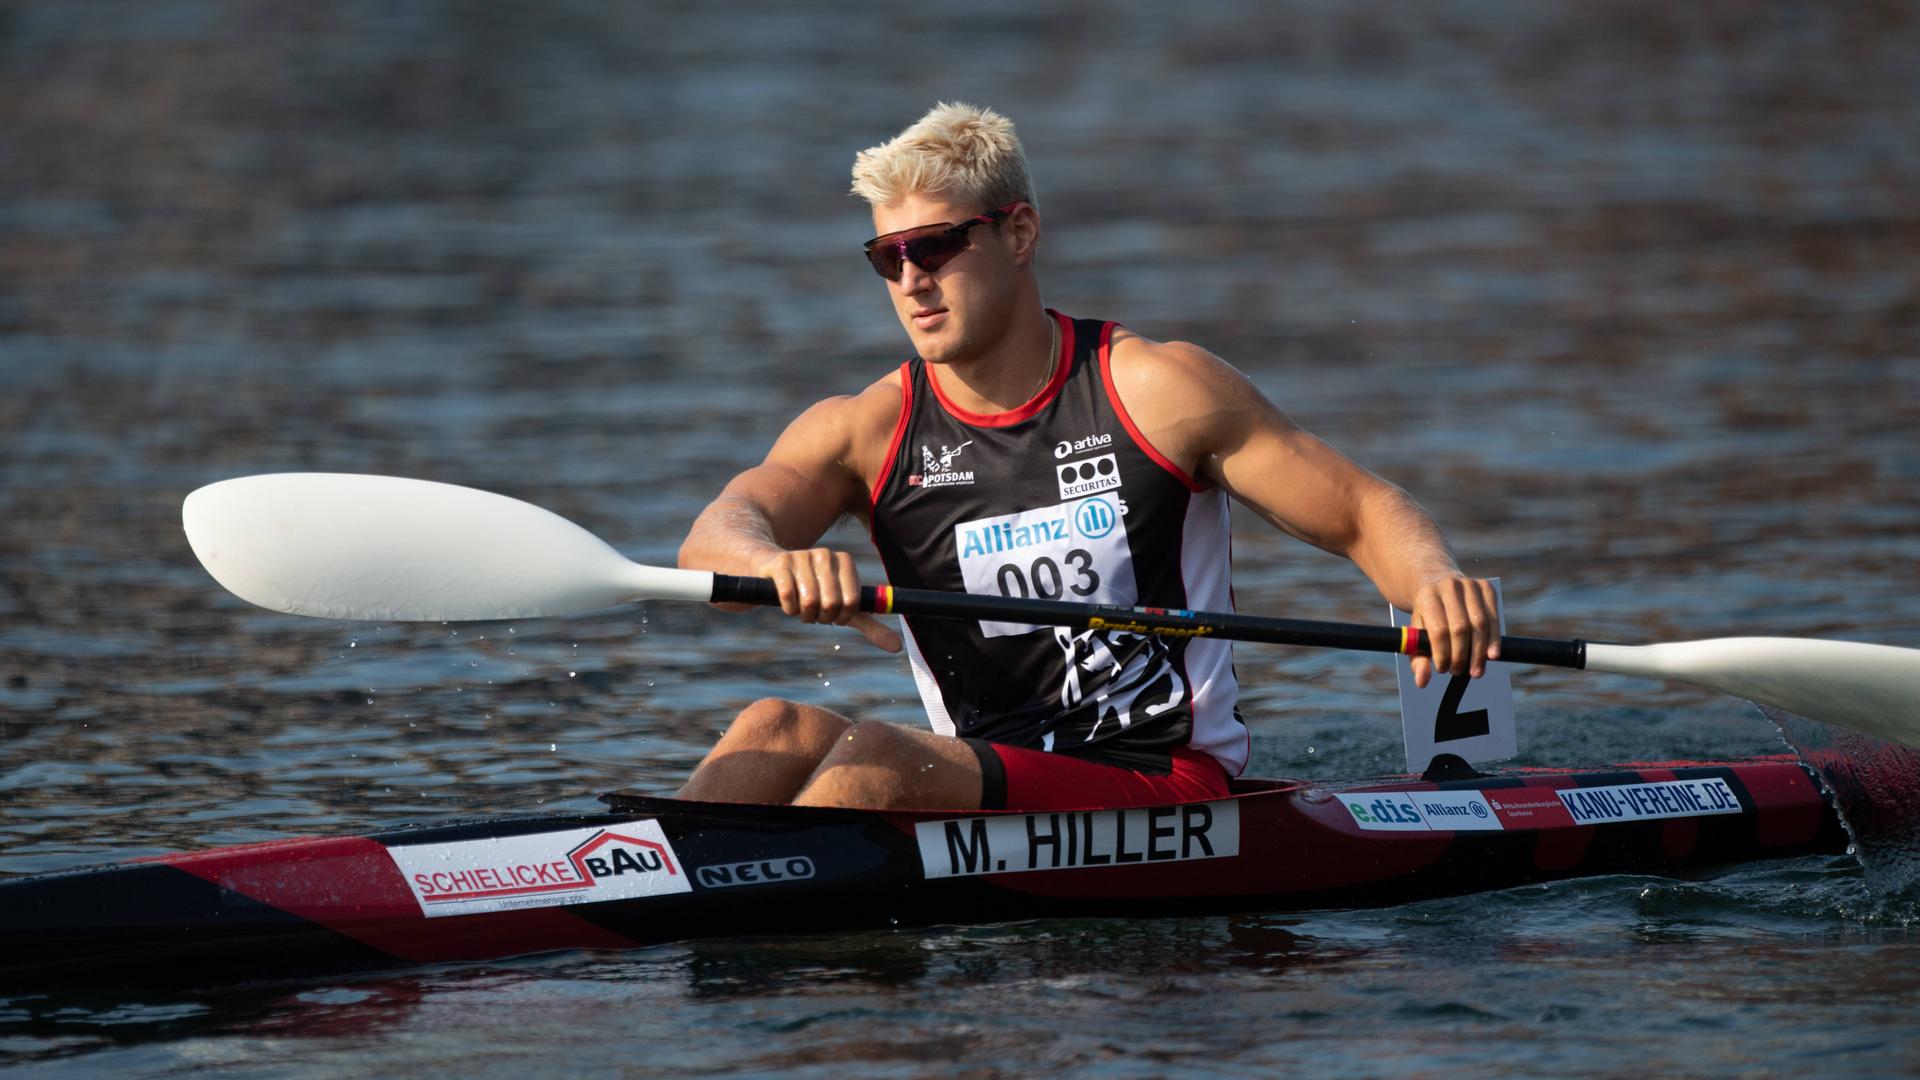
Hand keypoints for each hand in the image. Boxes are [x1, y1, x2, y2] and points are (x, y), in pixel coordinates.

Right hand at [754, 547, 902, 653]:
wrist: (772, 568)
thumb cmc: (814, 591)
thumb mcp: (843, 607)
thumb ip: (871, 625)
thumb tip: (897, 647)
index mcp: (845, 561)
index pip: (852, 602)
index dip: (841, 617)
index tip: (834, 615)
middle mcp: (826, 555)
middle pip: (831, 603)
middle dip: (821, 617)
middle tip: (815, 614)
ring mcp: (802, 556)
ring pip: (809, 601)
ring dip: (804, 614)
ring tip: (801, 608)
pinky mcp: (781, 562)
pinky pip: (789, 597)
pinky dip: (789, 608)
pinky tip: (788, 601)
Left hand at [1409, 576, 1499, 687]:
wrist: (1436, 582)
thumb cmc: (1427, 615)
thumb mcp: (1416, 633)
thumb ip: (1417, 658)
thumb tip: (1421, 682)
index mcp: (1426, 596)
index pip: (1438, 629)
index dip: (1443, 653)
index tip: (1443, 669)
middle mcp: (1448, 586)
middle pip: (1460, 627)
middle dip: (1461, 655)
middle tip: (1459, 672)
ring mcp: (1469, 584)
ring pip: (1480, 623)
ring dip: (1479, 652)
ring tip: (1476, 671)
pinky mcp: (1486, 588)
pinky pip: (1494, 617)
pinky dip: (1494, 639)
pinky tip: (1491, 656)